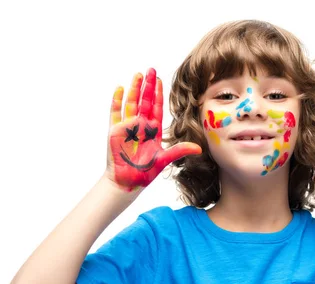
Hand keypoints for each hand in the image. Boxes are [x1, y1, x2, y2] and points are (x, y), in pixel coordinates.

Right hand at [107, 68, 201, 191]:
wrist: (128, 181)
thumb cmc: (145, 172)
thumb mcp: (165, 159)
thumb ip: (180, 150)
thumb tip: (199, 148)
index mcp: (153, 130)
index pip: (157, 108)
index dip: (159, 94)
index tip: (161, 81)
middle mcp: (140, 126)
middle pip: (145, 101)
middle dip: (148, 86)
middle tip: (151, 70)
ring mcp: (127, 127)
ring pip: (131, 103)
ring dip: (134, 89)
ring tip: (138, 75)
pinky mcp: (115, 131)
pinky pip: (115, 112)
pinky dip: (116, 101)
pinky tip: (119, 88)